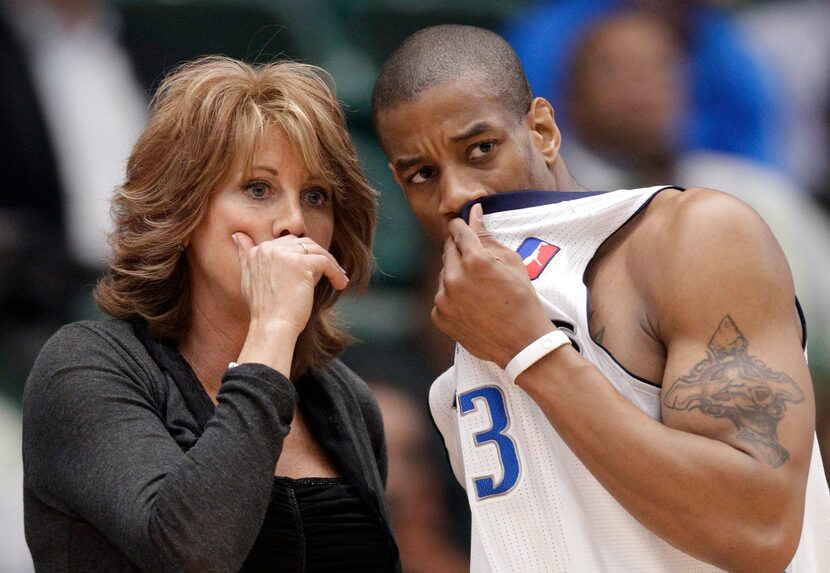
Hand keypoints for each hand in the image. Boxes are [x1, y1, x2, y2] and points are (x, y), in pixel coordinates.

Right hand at [233, 232, 347, 334]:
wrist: (271, 326)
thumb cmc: (264, 309)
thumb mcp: (248, 278)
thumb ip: (245, 255)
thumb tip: (237, 235)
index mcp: (258, 250)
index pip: (288, 243)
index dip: (303, 256)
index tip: (313, 270)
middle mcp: (269, 248)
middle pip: (304, 243)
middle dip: (319, 257)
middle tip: (332, 271)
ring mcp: (284, 255)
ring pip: (317, 251)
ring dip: (331, 264)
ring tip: (339, 279)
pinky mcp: (300, 263)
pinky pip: (325, 261)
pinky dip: (335, 272)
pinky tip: (340, 284)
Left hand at [432, 204, 553, 366]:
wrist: (522, 343)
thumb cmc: (522, 300)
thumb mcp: (511, 262)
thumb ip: (487, 236)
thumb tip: (473, 212)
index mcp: (474, 261)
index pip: (458, 230)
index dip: (461, 226)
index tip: (462, 226)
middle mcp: (454, 278)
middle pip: (448, 250)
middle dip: (460, 251)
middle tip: (476, 262)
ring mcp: (443, 299)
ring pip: (444, 274)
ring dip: (456, 275)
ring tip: (478, 289)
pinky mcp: (439, 316)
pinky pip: (441, 297)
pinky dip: (452, 297)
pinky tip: (471, 305)